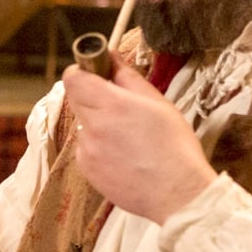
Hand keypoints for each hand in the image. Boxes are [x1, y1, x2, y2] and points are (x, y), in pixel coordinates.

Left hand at [60, 57, 214, 223]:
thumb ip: (128, 77)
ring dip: (97, 124)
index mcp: (111, 106)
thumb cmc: (174, 147)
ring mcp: (86, 151)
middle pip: (76, 100)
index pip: (73, 78)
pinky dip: (99, 148)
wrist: (177, 195)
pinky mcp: (87, 171)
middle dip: (92, 97)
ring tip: (128, 138)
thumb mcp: (158, 103)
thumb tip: (111, 56)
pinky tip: (124, 157)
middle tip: (119, 105)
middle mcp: (92, 128)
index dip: (83, 72)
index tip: (98, 74)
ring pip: (83, 126)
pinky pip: (86, 149)